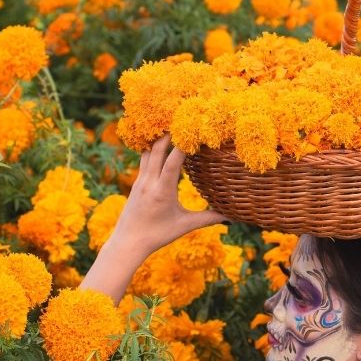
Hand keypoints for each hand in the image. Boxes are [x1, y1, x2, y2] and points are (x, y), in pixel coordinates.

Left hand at [109, 135, 226, 257]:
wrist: (128, 242)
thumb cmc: (158, 235)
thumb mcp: (184, 226)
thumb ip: (208, 218)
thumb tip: (231, 216)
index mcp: (162, 190)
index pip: (173, 161)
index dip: (182, 144)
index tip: (192, 130)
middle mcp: (149, 182)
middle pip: (157, 149)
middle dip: (169, 134)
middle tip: (181, 119)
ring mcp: (140, 180)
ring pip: (148, 152)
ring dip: (159, 139)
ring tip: (170, 126)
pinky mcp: (136, 182)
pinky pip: (144, 159)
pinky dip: (152, 149)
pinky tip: (159, 143)